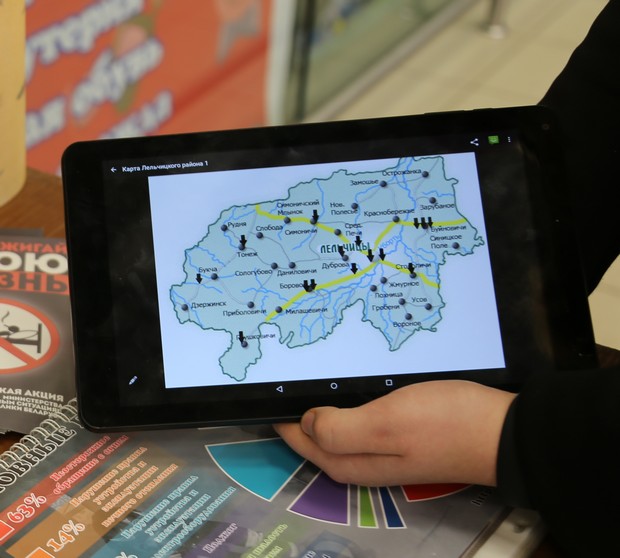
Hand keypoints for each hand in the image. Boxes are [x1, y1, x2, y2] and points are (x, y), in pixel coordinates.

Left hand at [275, 380, 514, 486]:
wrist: (502, 431)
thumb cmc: (443, 423)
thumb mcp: (386, 424)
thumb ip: (341, 429)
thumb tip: (307, 423)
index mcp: (357, 463)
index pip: (307, 445)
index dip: (287, 425)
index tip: (271, 398)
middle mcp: (368, 462)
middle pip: (322, 443)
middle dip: (300, 420)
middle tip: (287, 387)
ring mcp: (389, 449)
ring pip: (343, 432)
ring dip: (324, 413)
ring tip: (313, 384)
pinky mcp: (406, 435)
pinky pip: (365, 421)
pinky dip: (350, 407)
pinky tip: (353, 388)